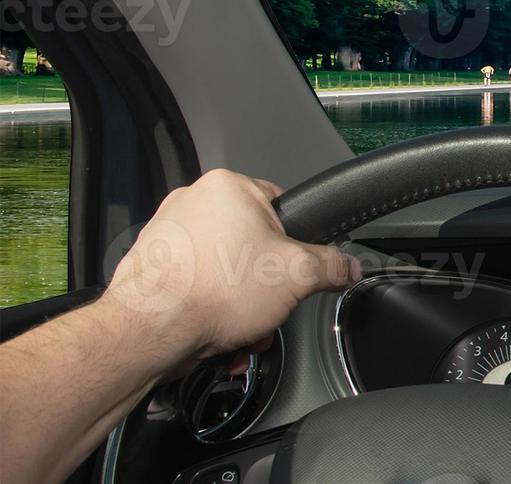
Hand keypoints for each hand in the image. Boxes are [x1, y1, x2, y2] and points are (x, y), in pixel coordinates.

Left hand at [103, 170, 360, 360]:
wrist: (149, 331)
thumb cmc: (216, 291)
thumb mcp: (298, 276)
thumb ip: (331, 266)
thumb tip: (348, 267)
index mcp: (227, 188)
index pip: (280, 207)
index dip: (295, 245)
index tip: (294, 271)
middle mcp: (191, 203)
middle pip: (252, 245)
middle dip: (265, 287)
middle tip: (269, 310)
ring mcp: (165, 234)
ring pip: (224, 271)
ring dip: (240, 305)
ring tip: (241, 332)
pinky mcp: (149, 267)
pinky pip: (195, 286)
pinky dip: (210, 310)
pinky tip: (216, 336)